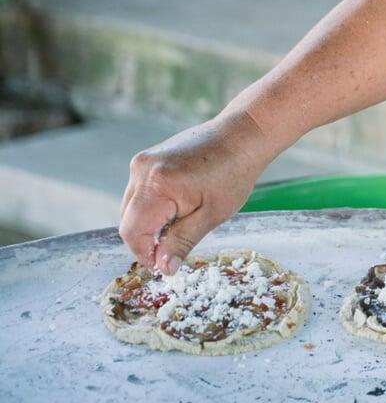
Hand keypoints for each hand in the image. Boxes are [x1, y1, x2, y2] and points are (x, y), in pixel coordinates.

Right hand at [119, 111, 276, 274]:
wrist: (242, 134)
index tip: (165, 264)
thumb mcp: (212, 214)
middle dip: (147, 239)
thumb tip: (163, 268)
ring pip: (131, 207)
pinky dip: (153, 206)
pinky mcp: (147, 159)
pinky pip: (140, 192)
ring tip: (183, 220)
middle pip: (128, 220)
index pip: (132, 232)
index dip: (145, 254)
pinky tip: (179, 205)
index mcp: (156, 185)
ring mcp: (142, 162)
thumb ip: (182, 241)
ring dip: (150, 222)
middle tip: (176, 245)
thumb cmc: (234, 172)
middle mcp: (141, 170)